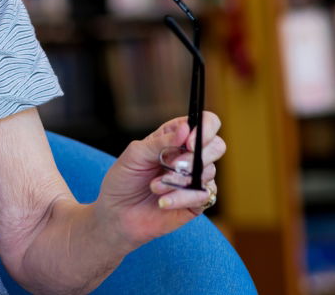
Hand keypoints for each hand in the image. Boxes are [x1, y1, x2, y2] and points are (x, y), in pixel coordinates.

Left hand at [94, 111, 225, 250]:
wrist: (117, 213)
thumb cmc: (124, 179)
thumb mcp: (135, 154)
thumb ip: (161, 141)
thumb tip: (186, 128)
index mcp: (176, 136)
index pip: (205, 122)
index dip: (204, 129)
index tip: (188, 142)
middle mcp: (190, 155)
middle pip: (217, 146)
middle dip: (195, 156)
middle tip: (172, 166)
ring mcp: (196, 178)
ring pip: (208, 172)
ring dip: (179, 180)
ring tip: (154, 187)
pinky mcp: (197, 201)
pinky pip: (203, 196)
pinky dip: (181, 198)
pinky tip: (162, 202)